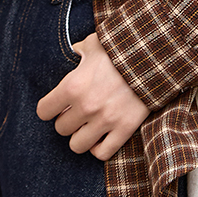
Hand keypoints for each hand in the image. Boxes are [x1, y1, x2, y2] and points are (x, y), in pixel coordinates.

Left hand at [36, 32, 148, 160]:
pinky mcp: (125, 129)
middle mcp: (85, 106)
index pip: (44, 111)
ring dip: (81, 136)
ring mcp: (105, 120)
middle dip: (67, 120)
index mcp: (72, 85)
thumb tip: (76, 51)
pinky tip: (102, 136)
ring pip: (77, 145)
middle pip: (61, 129)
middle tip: (77, 112)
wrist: (154, 55)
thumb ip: (80, 50)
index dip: (49, 108)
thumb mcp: (95, 43)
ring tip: (89, 125)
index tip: (58, 105)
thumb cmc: (121, 48)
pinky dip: (99, 148)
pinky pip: (102, 153)